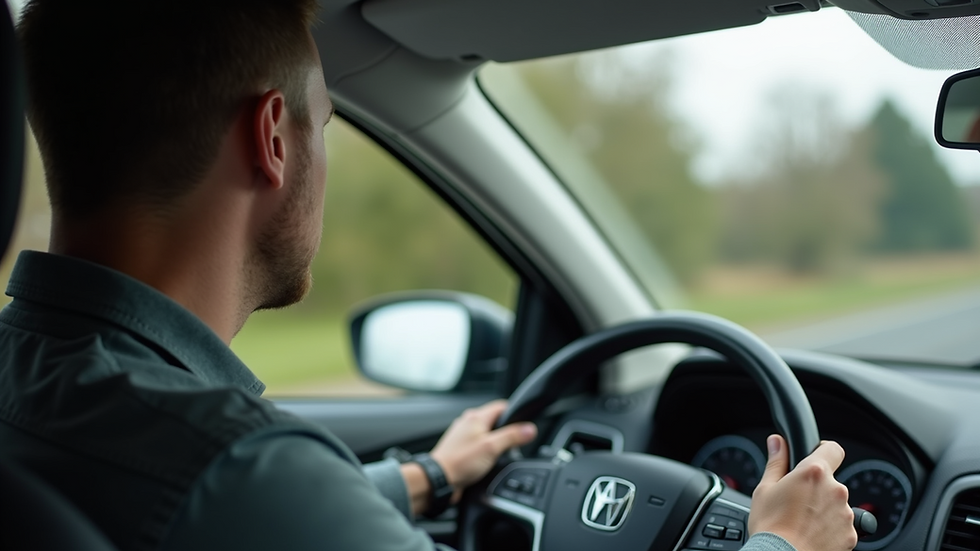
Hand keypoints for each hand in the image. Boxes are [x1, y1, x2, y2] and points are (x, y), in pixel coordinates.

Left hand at [431, 399, 536, 500]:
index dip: (516, 414)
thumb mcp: (492, 447)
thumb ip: (512, 436)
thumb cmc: (460, 462)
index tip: (525, 425)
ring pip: (487, 434)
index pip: (501, 406)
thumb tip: (530, 429)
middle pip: (495, 421)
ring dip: (497, 444)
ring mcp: (464, 436)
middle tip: (514, 445)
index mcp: (476, 417)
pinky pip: (479, 446)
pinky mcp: (461, 450)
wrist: (439, 480)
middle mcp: (468, 423)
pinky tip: (489, 463)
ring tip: (501, 456)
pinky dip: (487, 452)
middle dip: (507, 432)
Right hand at [749, 435, 856, 550]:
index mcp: (814, 473)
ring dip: (824, 508)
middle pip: (831, 480)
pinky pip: (842, 525)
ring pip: (836, 504)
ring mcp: (845, 514)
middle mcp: (835, 490)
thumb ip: (776, 462)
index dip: (823, 451)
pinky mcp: (851, 535)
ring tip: (803, 521)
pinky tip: (812, 534)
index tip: (814, 458)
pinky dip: (831, 528)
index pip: (833, 449)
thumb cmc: (770, 526)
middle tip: (797, 500)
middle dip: (817, 487)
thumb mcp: (765, 489)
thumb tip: (777, 442)